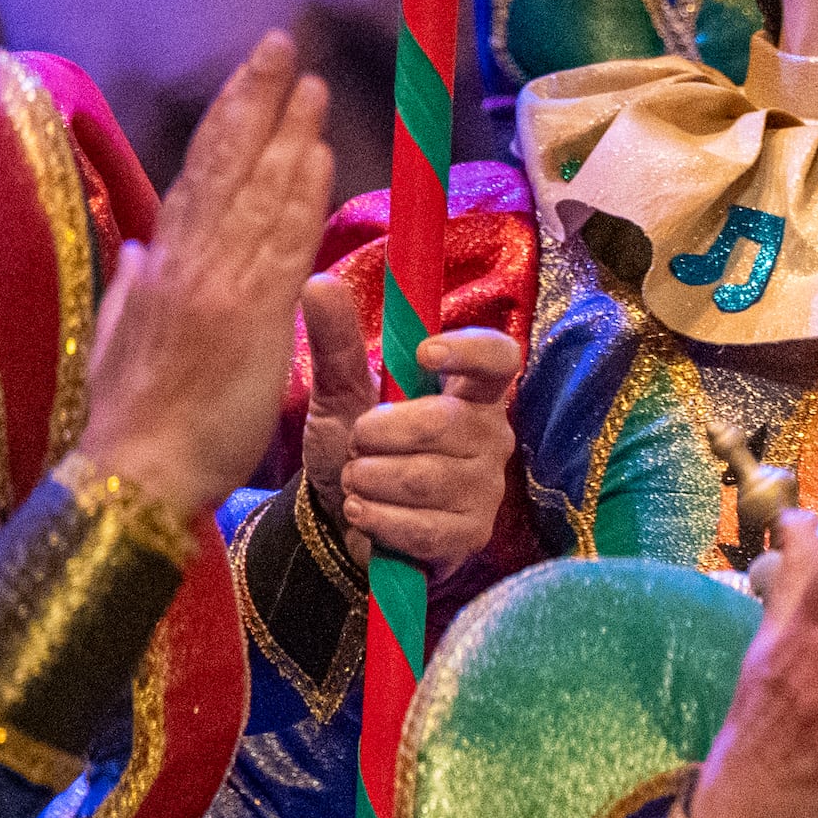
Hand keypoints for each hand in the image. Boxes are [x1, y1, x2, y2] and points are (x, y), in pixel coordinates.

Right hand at [78, 35, 343, 517]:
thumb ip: (132, 289)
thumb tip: (137, 248)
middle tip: (285, 47)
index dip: (228, 121)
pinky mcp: (247, 319)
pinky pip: (280, 246)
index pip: (198, 175)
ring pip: (256, 195)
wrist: (136, 474)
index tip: (253, 78)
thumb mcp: (118, 340)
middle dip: (256, 101)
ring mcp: (215, 286)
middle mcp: (183, 264)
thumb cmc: (132, 419)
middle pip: (224, 164)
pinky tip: (317, 159)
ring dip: (288, 137)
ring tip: (314, 89)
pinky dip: (299, 198)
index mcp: (158, 267)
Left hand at [302, 277, 522, 574]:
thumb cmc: (356, 448)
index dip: (470, 351)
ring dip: (369, 480)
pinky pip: (423, 527)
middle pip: (443, 422)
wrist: (342, 521)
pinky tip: (363, 513)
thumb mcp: (340, 394)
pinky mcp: (472, 535)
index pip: (498, 358)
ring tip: (355, 481)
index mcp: (468, 391)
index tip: (423, 354)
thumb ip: (337, 343)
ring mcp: (485, 488)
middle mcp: (490, 435)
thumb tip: (319, 283)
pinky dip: (378, 520)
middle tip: (354, 444)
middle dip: (377, 435)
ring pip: (425, 478)